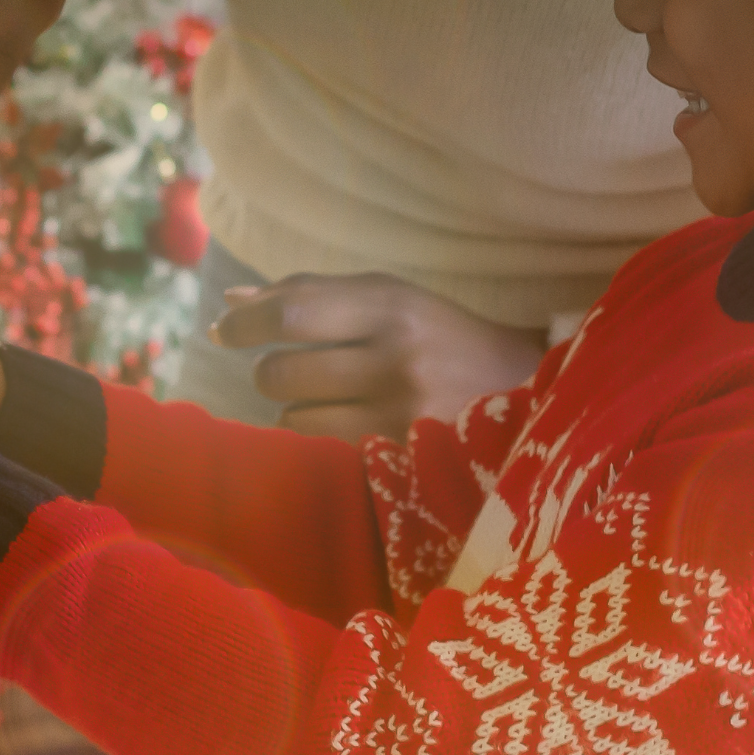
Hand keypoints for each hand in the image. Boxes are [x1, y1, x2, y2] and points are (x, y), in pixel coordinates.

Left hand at [212, 277, 544, 442]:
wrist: (528, 392)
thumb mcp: (391, 298)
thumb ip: (311, 293)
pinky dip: (321, 440)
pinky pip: (322, 452)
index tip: (224, 332)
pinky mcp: (401, 461)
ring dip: (296, 411)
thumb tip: (232, 301)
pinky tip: (352, 427)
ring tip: (336, 400)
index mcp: (393, 305)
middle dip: (270, 371)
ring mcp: (399, 416)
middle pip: (282, 371)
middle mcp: (395, 358)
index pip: (292, 313)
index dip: (246, 324)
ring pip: (293, 420)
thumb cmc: (442, 336)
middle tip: (290, 368)